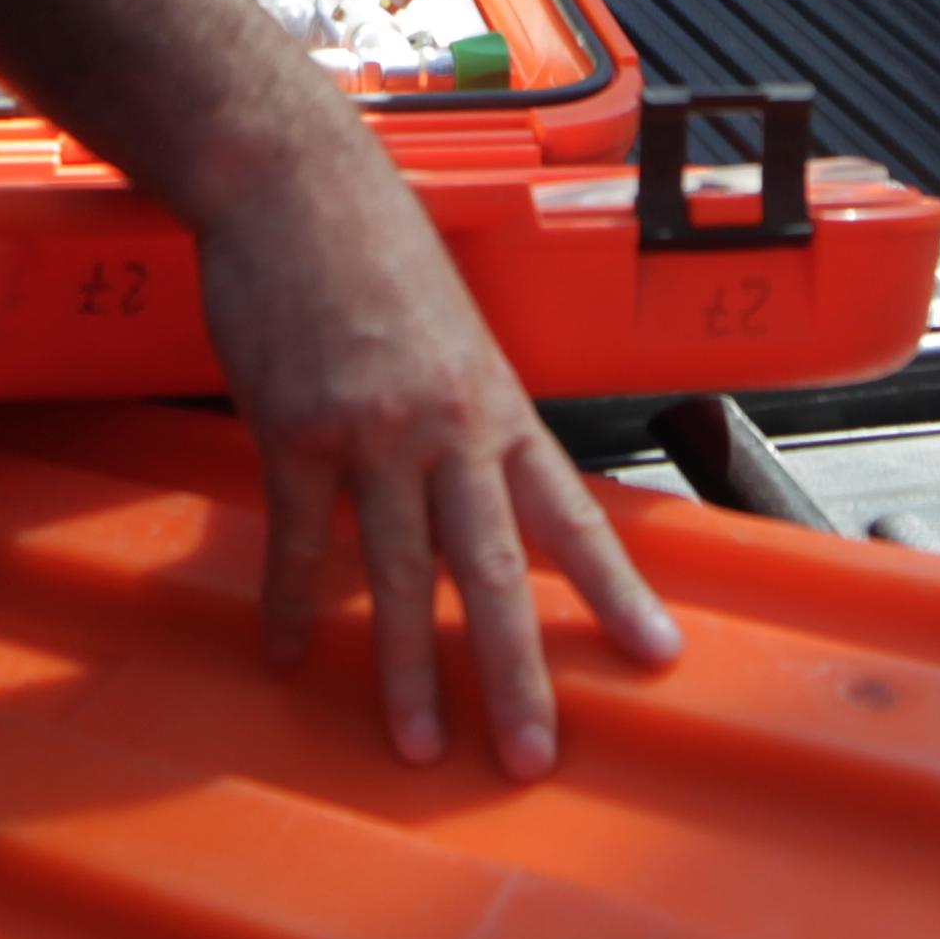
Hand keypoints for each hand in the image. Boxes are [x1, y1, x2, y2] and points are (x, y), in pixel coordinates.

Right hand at [195, 133, 682, 775]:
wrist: (294, 181)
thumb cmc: (373, 242)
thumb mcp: (451, 325)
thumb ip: (464, 409)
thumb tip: (470, 475)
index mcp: (498, 402)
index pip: (572, 514)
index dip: (615, 590)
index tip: (656, 655)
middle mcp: (449, 426)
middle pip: (495, 568)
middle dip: (517, 672)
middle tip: (532, 756)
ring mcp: (372, 431)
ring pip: (401, 572)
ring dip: (410, 669)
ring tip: (419, 747)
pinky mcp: (295, 428)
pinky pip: (297, 536)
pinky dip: (289, 601)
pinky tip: (282, 655)